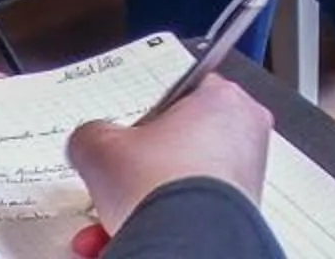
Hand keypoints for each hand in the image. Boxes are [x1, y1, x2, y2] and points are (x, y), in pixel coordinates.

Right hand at [66, 76, 271, 253]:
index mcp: (221, 99)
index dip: (145, 120)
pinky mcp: (241, 211)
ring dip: (140, 204)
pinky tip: (127, 238)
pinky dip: (162, 223)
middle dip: (136, 175)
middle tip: (114, 187)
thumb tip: (89, 141)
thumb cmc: (163, 186)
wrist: (190, 240)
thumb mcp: (102, 148)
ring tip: (108, 226)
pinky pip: (192, 212)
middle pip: (176, 148)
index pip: (179, 95)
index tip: (127, 139)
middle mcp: (243, 134)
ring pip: (180, 185)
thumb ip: (92, 134)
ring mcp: (246, 174)